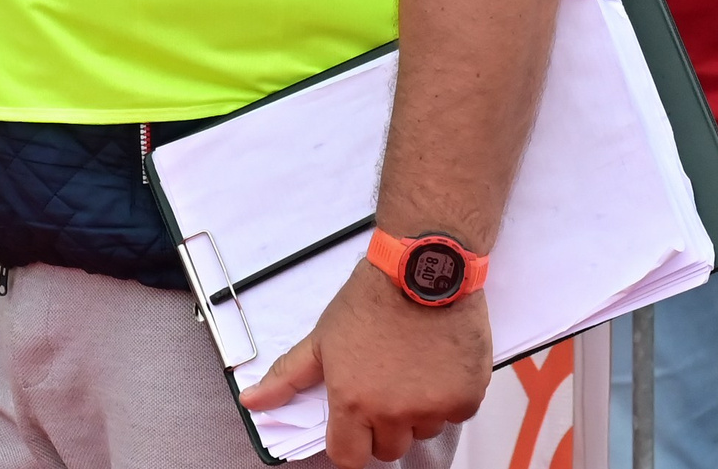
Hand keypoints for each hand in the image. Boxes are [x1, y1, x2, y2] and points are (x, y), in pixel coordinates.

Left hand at [240, 261, 489, 465]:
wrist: (421, 268)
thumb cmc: (371, 299)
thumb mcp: (322, 338)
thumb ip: (287, 377)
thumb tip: (251, 402)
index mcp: (353, 402)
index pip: (349, 458)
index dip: (351, 443)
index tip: (356, 427)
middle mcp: (393, 413)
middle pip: (389, 448)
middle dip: (385, 425)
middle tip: (386, 386)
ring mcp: (433, 408)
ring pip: (425, 430)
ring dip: (419, 410)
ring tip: (413, 367)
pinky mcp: (466, 397)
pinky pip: (456, 415)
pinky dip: (450, 396)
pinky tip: (438, 363)